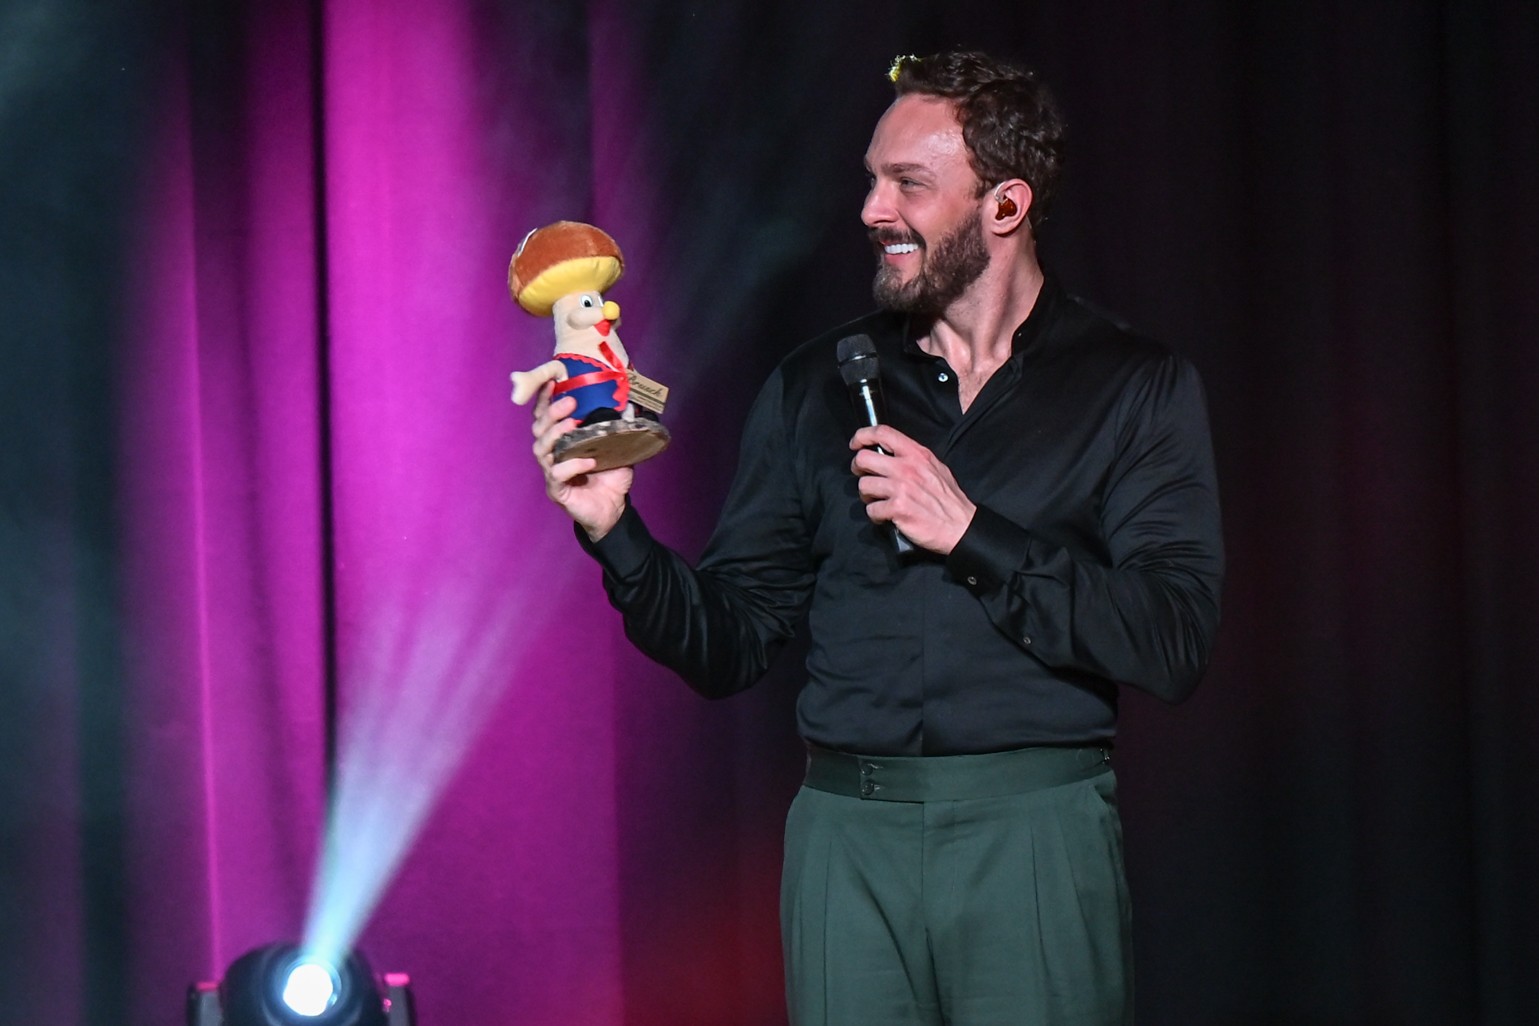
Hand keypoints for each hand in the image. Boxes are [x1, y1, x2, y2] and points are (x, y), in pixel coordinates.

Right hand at [532, 383, 632, 539]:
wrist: (613, 510)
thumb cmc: (610, 478)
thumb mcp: (617, 449)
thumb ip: (618, 429)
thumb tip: (629, 405)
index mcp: (561, 442)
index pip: (545, 418)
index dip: (544, 400)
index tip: (552, 382)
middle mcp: (551, 455)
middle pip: (538, 430)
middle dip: (551, 413)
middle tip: (570, 402)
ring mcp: (551, 473)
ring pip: (541, 450)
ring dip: (555, 434)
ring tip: (572, 425)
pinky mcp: (557, 491)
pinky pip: (556, 475)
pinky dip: (572, 465)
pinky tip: (588, 461)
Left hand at [849, 425, 974, 554]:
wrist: (960, 526)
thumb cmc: (948, 499)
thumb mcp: (935, 467)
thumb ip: (913, 458)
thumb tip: (889, 454)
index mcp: (917, 454)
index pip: (883, 432)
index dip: (862, 436)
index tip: (856, 444)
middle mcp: (907, 467)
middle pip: (863, 459)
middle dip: (858, 469)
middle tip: (864, 477)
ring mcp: (901, 488)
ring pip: (864, 485)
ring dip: (867, 496)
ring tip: (879, 501)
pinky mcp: (897, 508)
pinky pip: (871, 509)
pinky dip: (876, 515)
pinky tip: (886, 516)